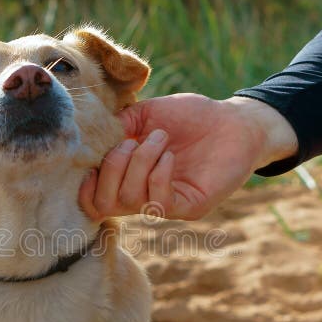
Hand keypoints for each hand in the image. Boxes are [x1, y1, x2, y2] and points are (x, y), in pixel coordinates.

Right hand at [79, 94, 298, 219]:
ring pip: (130, 199)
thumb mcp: (147, 114)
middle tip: (131, 142)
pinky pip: (158, 202)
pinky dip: (158, 174)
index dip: (87, 183)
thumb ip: (119, 126)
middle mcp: (142, 195)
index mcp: (128, 177)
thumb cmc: (191, 117)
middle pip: (104, 204)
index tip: (96, 156)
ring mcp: (164, 204)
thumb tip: (93, 136)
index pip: (94, 200)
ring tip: (161, 138)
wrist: (234, 121)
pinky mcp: (188, 207)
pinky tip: (170, 155)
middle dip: (111, 168)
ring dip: (140, 162)